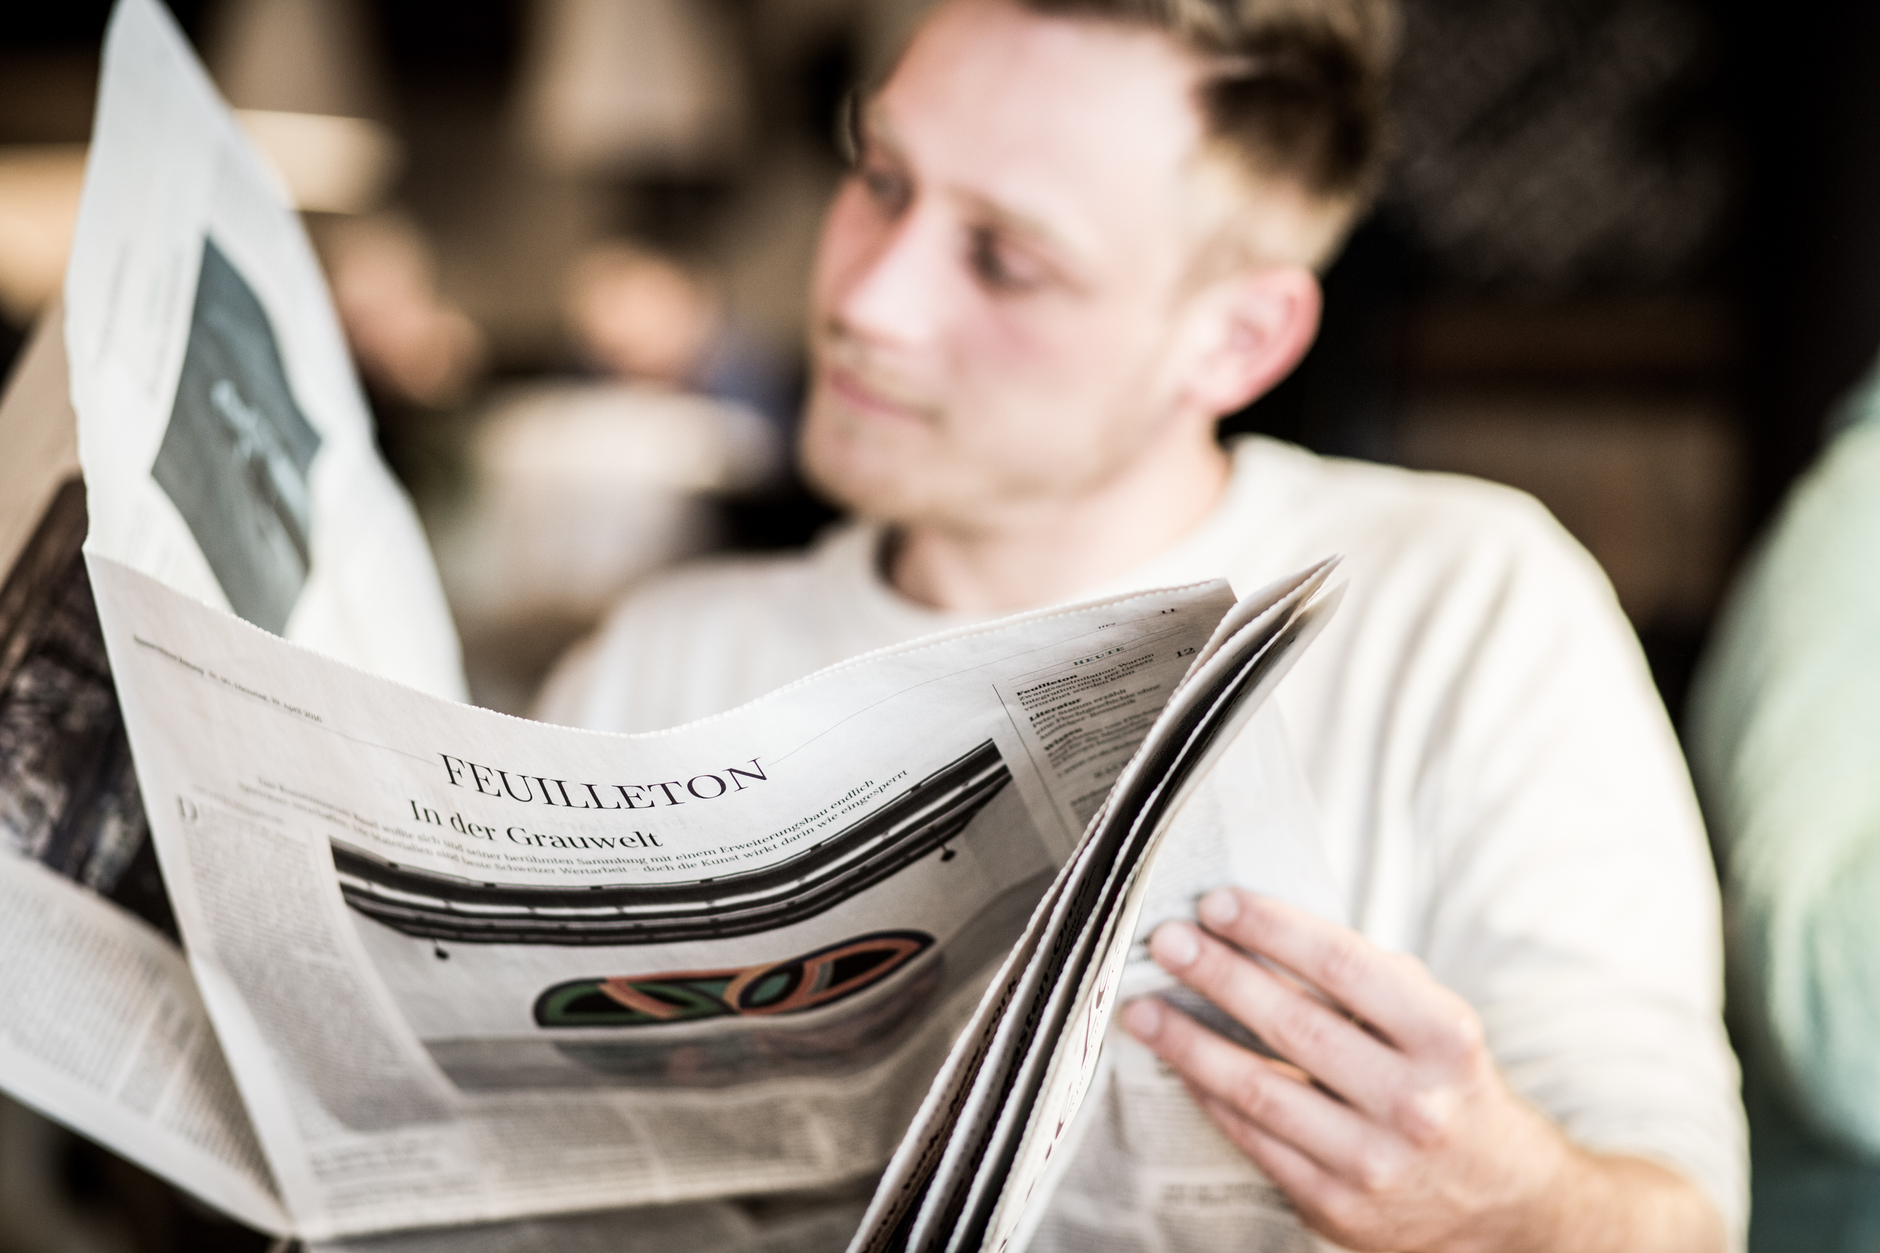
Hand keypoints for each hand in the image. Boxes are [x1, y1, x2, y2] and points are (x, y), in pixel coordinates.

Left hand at [1120, 889, 1721, 1252]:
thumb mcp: (1435, 1027)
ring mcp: (1374, 1162)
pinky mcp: (1336, 1206)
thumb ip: (1365, 984)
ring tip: (1143, 1007)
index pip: (1345, 966)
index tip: (1218, 902)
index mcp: (1445, 1038)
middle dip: (1218, 975)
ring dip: (1188, 1042)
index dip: (1274, 929)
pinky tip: (1178, 1065)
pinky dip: (1208, 1096)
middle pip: (1292, 1025)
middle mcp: (1415, 1102)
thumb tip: (1258, 935)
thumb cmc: (1454, 1091)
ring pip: (1257, 1088)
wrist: (1509, 1209)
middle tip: (1166, 940)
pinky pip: (1253, 1139)